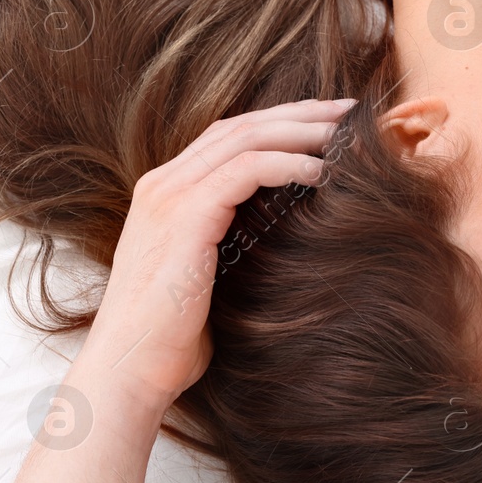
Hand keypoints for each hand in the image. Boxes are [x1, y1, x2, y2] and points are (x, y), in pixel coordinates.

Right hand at [75, 98, 353, 413]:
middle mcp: (163, 184)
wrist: (130, 370)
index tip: (330, 122)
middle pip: (242, 126)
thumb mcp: (208, 276)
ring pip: (246, 138)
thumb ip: (232, 243)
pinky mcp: (184, 217)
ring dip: (302, 130)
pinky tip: (322, 173)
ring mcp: (169, 196)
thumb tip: (287, 237)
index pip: (231, 136)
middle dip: (301, 113)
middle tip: (351, 112)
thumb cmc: (173, 337)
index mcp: (167, 192)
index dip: (282, 121)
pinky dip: (288, 164)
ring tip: (348, 135)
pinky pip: (245, 170)